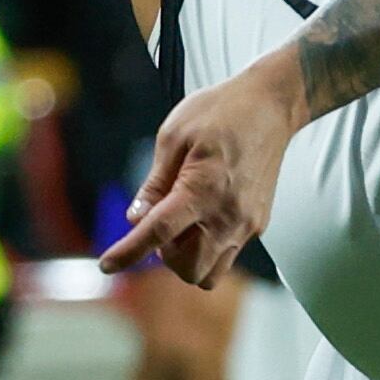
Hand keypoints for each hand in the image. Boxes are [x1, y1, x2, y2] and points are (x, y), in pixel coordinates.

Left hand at [106, 51, 303, 287]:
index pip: (158, 233)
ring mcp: (247, 222)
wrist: (270, 106)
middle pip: (189, 269)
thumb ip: (154, 183)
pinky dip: (208, 248)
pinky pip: (228, 255)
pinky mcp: (258, 223)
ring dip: (189, 259)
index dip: (128, 253)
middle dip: (166, 257)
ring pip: (211, 273)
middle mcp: (229, 214)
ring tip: (183, 226)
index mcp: (203, 188)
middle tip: (160, 226)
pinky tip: (203, 217)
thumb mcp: (173, 136)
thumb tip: (136, 217)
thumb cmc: (223, 111)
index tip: (108, 264)